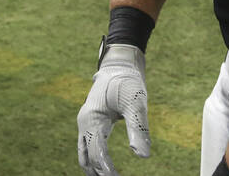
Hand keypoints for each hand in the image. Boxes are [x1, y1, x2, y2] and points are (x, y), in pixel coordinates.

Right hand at [77, 45, 150, 175]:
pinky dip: (94, 159)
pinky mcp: (91, 122)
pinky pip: (88, 146)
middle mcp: (85, 123)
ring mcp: (86, 123)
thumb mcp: (136, 103)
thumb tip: (143, 156)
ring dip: (94, 169)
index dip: (107, 169)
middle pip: (88, 157)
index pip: (97, 153)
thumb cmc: (127, 81)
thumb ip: (138, 129)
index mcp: (92, 119)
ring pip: (84, 154)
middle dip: (100, 172)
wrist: (119, 64)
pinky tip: (104, 167)